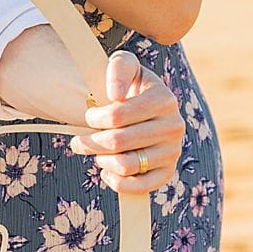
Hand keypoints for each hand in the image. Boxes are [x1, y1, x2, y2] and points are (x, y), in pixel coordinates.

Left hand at [69, 49, 184, 194]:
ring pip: (126, 165)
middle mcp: (173, 126)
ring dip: (101, 160)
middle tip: (79, 141)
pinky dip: (117, 183)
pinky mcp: (168, 171)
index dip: (94, 118)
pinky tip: (107, 171)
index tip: (89, 116)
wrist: (147, 106)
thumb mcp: (124, 64)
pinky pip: (140, 187)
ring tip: (96, 153)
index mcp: (163, 99)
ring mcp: (173, 150)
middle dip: (90, 142)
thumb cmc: (130, 84)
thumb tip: (115, 95)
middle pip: (117, 142)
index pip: (117, 115)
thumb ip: (118, 69)